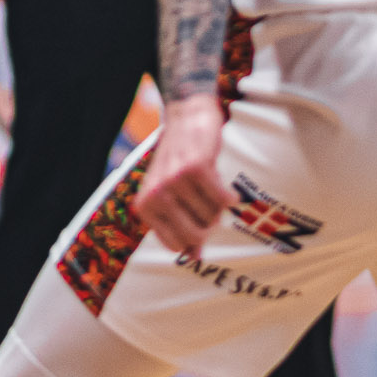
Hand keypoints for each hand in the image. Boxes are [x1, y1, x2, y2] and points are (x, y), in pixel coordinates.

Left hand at [136, 96, 231, 255]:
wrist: (186, 118)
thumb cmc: (179, 163)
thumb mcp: (172, 197)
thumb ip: (182, 227)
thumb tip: (195, 259)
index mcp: (145, 206)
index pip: (176, 246)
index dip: (194, 237)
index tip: (197, 220)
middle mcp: (156, 195)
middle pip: (196, 235)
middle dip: (210, 226)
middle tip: (210, 208)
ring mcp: (174, 181)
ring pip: (212, 216)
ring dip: (219, 206)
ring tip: (211, 188)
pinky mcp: (195, 168)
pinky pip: (222, 200)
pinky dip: (230, 198)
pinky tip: (229, 192)